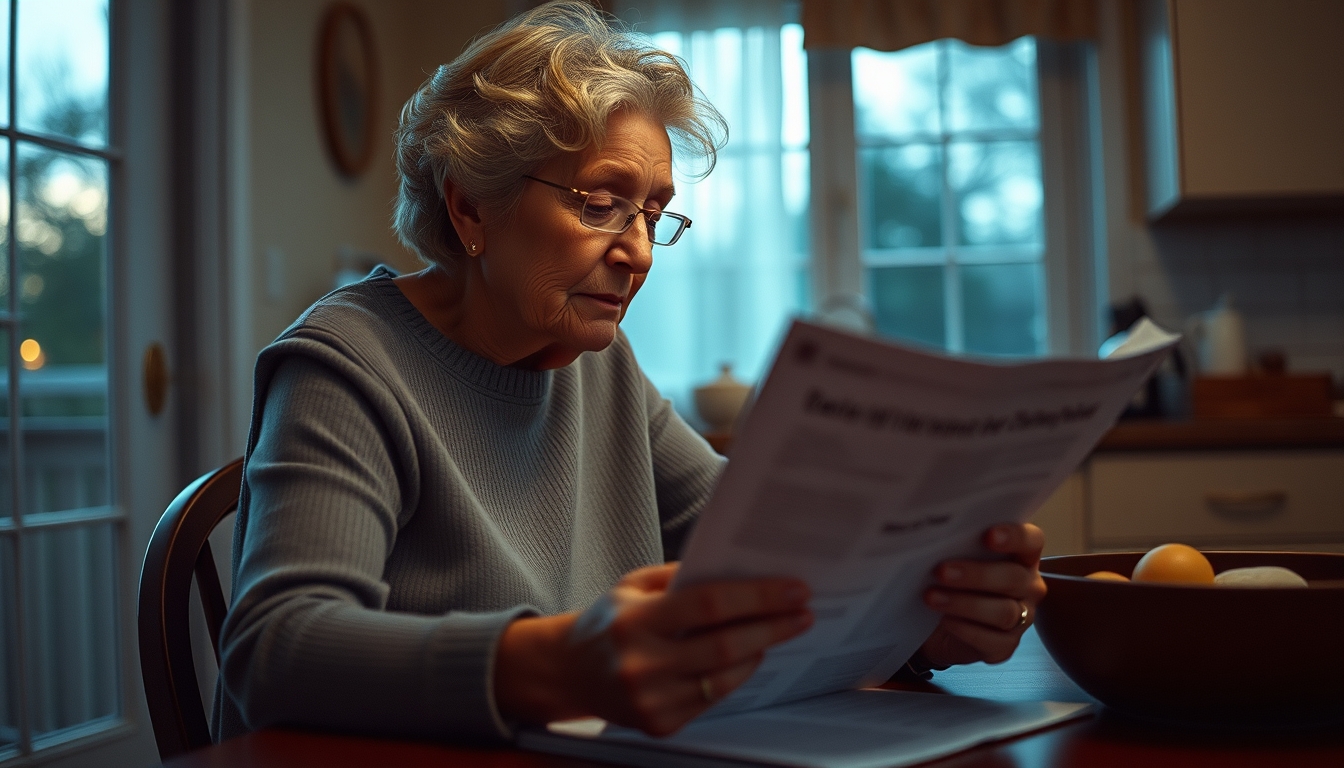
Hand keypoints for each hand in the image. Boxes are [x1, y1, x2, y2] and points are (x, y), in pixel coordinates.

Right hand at [494, 563, 811, 735]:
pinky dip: (734, 676)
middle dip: (772, 627)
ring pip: (724, 679)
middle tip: (803, 613)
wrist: (567, 671)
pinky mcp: (659, 724)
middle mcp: (641, 663)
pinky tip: (746, 657)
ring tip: (779, 632)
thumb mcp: (634, 585)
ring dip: (759, 652)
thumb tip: (742, 571)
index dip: (757, 596)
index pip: (708, 604)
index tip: (793, 589)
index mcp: (634, 620)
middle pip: (725, 646)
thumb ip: (683, 576)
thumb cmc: (608, 620)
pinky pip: (712, 699)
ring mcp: (650, 700)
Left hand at [917, 523, 1046, 667]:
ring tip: (932, 596)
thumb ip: (956, 543)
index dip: (1014, 536)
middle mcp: (1028, 586)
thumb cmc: (952, 580)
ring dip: (965, 604)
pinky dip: (966, 630)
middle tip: (941, 571)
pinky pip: (992, 640)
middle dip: (976, 575)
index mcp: (1021, 556)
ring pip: (1004, 612)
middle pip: (1013, 578)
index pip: (1031, 540)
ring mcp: (1022, 618)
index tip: (988, 536)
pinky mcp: (1006, 646)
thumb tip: (935, 533)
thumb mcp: (954, 557)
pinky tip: (945, 620)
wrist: (937, 625)